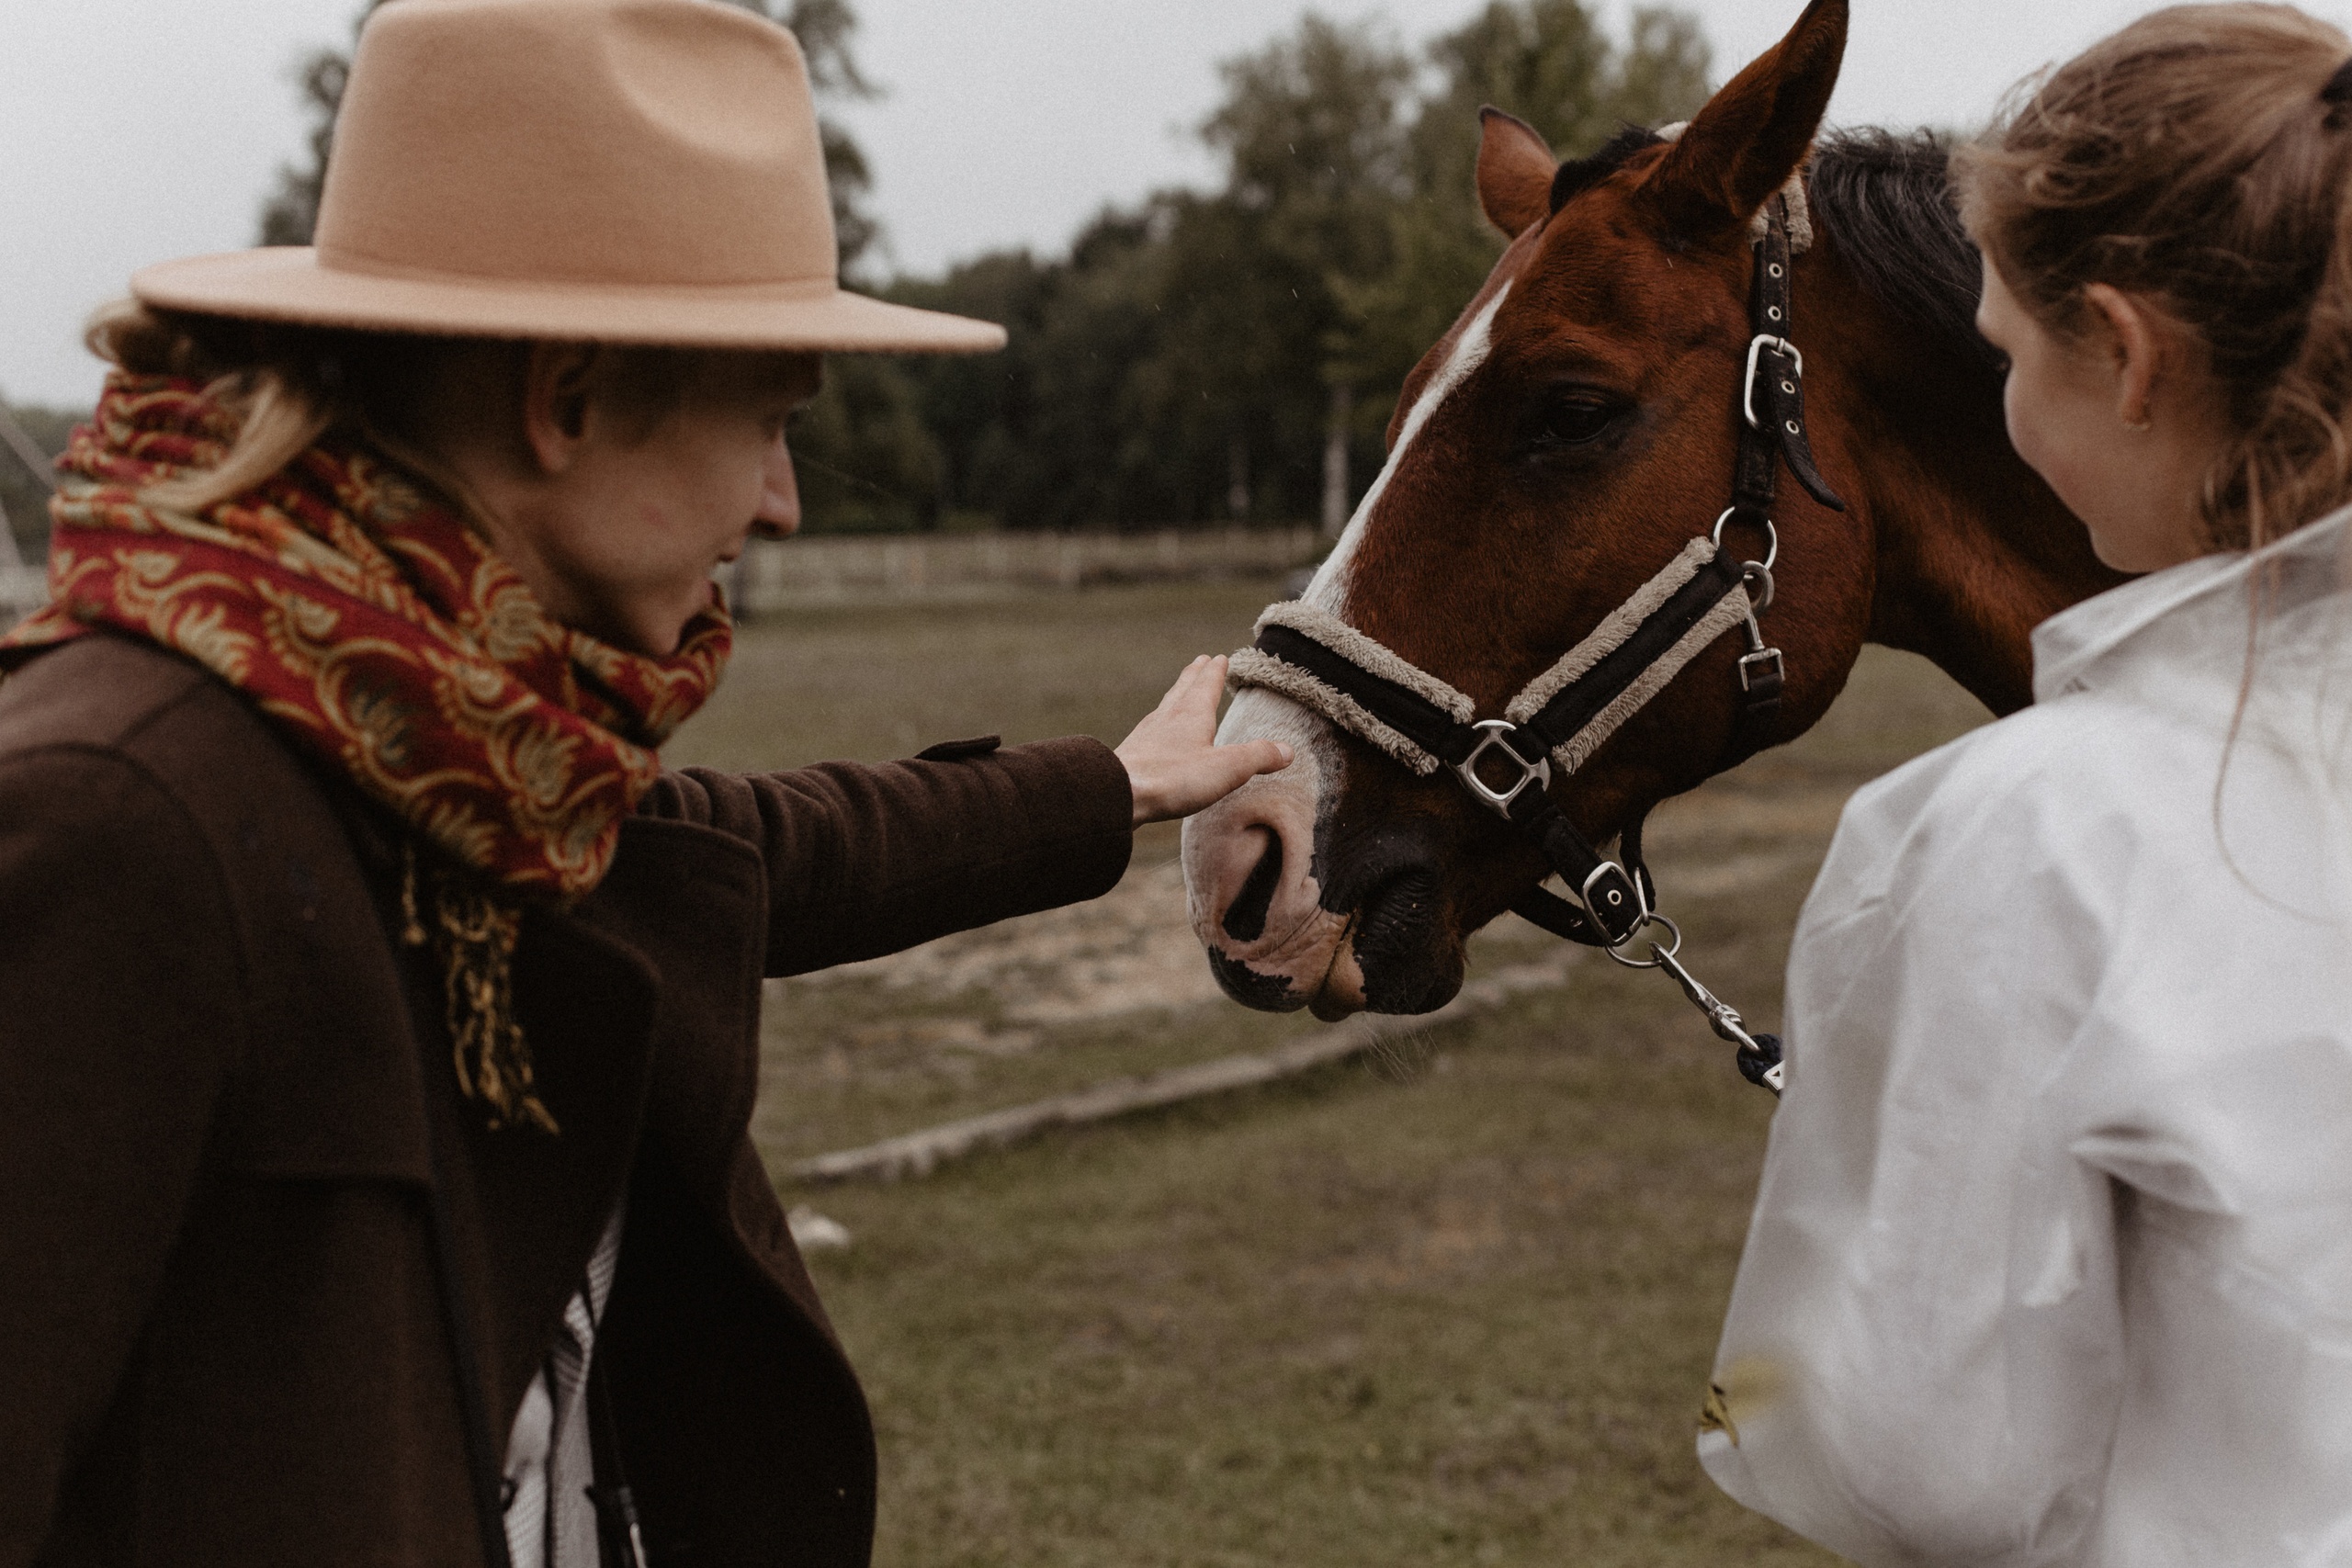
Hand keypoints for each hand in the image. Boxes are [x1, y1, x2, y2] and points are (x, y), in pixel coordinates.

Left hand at [1116, 655, 1293, 826]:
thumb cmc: (1173, 778)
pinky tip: (1157, 733)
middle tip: (1199, 661)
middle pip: (1183, 688)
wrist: (1118, 793)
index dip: (1216, 671)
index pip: (1207, 684)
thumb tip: (1287, 750)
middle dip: (1194, 675)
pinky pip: (1151, 729)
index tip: (1220, 657)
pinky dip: (1161, 722)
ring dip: (1176, 694)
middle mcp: (1167, 717)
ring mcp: (1147, 734)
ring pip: (1166, 706)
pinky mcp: (1134, 753)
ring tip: (1180, 692)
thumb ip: (1257, 757)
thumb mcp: (1226, 769)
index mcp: (1192, 713)